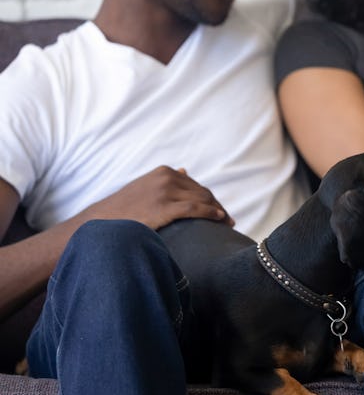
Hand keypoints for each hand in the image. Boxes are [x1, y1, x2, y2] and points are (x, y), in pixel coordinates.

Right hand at [78, 166, 233, 229]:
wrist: (104, 220)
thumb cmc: (126, 208)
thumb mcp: (147, 186)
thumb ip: (166, 180)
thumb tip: (185, 171)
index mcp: (164, 172)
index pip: (197, 185)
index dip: (211, 199)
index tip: (221, 210)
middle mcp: (167, 177)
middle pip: (203, 192)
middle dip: (217, 205)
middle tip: (228, 220)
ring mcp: (165, 191)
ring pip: (202, 199)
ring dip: (218, 211)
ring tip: (227, 223)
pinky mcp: (164, 206)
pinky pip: (195, 208)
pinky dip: (211, 213)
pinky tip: (219, 219)